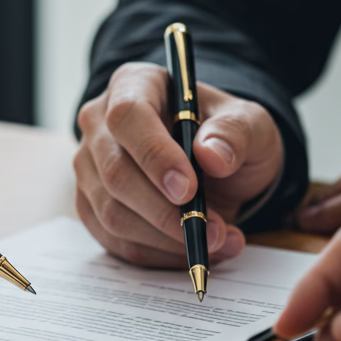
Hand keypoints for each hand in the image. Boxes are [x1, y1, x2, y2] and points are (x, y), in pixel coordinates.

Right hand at [74, 62, 282, 266]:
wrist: (218, 166)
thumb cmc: (228, 135)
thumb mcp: (251, 124)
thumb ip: (237, 133)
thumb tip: (212, 155)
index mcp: (134, 85)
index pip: (128, 116)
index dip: (154, 154)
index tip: (189, 189)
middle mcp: (100, 124)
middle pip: (116, 172)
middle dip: (166, 211)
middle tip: (214, 230)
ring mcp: (90, 168)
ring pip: (113, 213)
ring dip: (167, 239)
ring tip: (217, 242)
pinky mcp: (92, 207)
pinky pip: (117, 241)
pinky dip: (158, 255)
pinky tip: (192, 250)